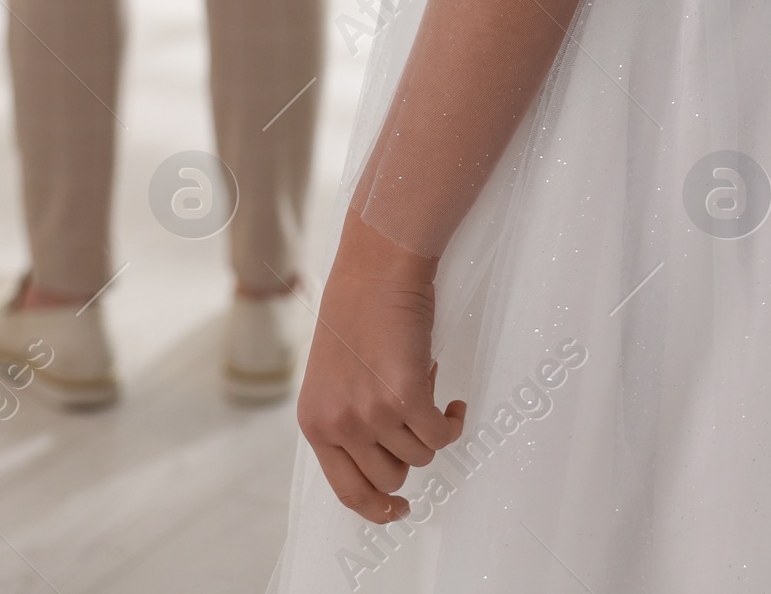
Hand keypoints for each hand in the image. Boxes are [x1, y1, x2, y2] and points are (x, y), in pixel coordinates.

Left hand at [297, 210, 465, 522]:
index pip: (347, 491)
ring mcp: (372, 413)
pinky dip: (454, 421)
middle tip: (412, 412)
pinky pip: (442, 434)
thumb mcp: (334, 375)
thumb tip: (381, 463)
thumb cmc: (358, 310)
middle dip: (408, 450)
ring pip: (421, 455)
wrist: (377, 264)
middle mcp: (339, 423)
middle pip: (390, 477)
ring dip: (430, 427)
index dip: (377, 507)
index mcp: (315, 422)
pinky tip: (453, 399)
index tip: (399, 507)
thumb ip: (346, 418)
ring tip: (425, 386)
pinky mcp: (407, 396)